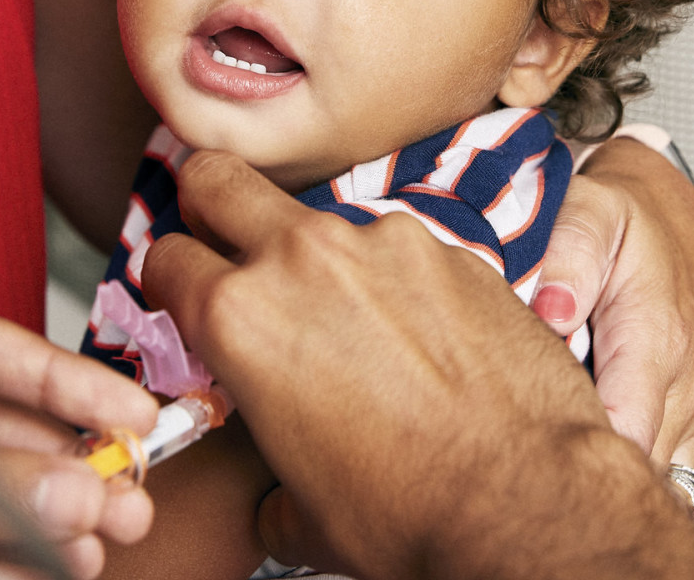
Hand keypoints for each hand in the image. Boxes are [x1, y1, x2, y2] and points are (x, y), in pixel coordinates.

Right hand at [142, 151, 693, 579]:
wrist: (528, 501)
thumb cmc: (409, 514)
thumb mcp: (300, 508)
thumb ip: (266, 469)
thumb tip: (274, 495)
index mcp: (241, 317)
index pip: (165, 255)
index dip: (170, 280)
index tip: (187, 297)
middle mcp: (301, 258)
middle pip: (217, 179)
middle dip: (207, 203)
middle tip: (225, 240)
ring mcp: (379, 240)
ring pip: (318, 221)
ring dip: (318, 260)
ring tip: (357, 325)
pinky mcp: (447, 245)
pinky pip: (397, 248)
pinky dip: (395, 280)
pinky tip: (423, 335)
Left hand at [532, 137, 693, 466]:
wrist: (666, 220)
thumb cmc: (620, 219)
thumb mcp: (590, 214)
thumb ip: (570, 258)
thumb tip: (552, 311)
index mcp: (658, 340)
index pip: (625, 433)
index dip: (573, 453)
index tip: (521, 448)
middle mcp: (685, 384)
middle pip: (633, 468)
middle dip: (576, 472)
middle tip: (515, 456)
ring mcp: (692, 409)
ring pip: (649, 478)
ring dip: (596, 470)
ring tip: (539, 451)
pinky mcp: (688, 422)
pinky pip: (661, 472)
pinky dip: (619, 468)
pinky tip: (574, 446)